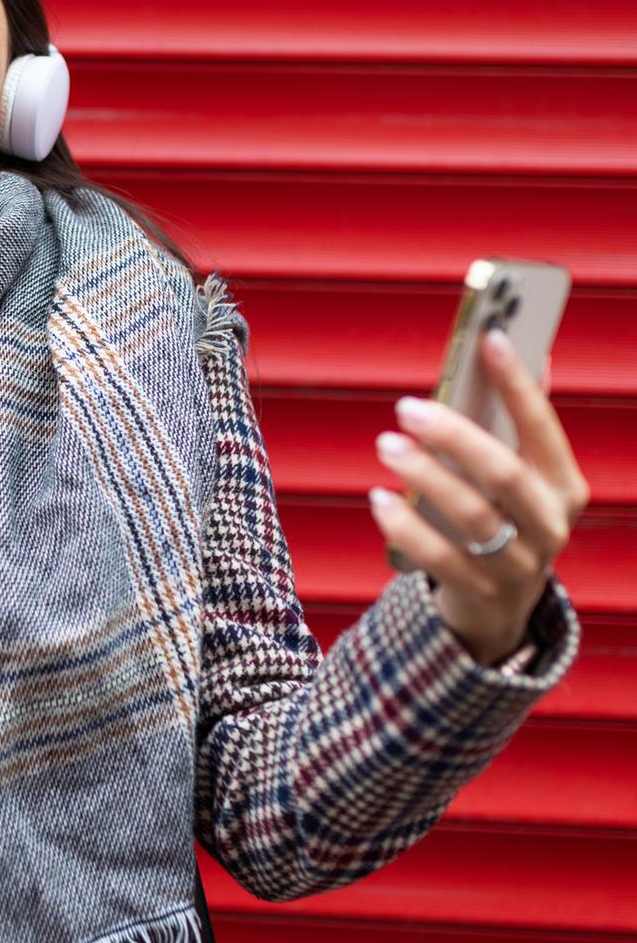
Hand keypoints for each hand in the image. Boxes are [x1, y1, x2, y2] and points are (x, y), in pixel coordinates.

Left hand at [368, 329, 589, 665]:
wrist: (499, 604)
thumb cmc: (503, 517)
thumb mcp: (522, 475)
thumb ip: (520, 421)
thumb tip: (529, 348)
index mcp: (564, 485)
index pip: (542, 426)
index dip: (518, 382)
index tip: (490, 338)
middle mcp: (549, 524)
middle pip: (503, 473)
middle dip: (454, 436)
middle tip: (407, 407)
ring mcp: (518, 563)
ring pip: (471, 515)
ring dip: (424, 476)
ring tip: (386, 445)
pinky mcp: (480, 591)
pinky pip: (439, 556)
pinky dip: (405, 527)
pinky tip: (378, 499)